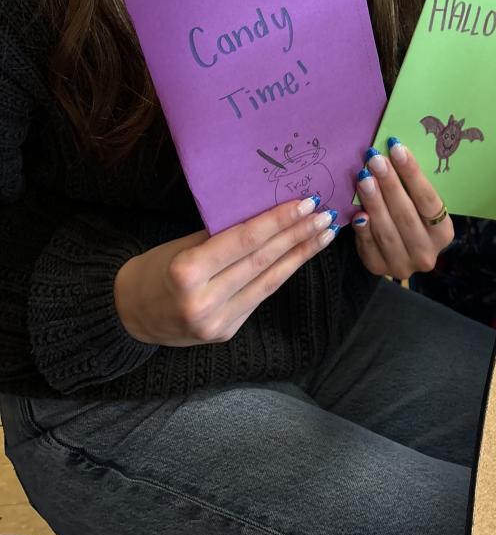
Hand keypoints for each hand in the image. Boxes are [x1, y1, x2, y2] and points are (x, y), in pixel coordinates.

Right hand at [113, 197, 338, 345]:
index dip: (277, 221)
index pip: (243, 241)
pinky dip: (283, 273)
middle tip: (325, 214)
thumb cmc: (155, 268)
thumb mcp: (181, 245)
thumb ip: (221, 234)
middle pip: (261, 261)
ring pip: (269, 281)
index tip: (306, 202)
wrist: (131, 315)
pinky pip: (260, 296)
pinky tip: (301, 255)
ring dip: (300, 255)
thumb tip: (267, 212)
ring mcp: (217, 322)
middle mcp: (204, 301)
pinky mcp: (227, 332)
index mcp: (186, 272)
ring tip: (325, 234)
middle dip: (298, 235)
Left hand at [351, 141, 452, 277]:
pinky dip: (363, 228)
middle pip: (406, 215)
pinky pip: (369, 246)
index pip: (428, 200)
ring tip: (364, 178)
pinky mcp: (379, 269)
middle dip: (389, 184)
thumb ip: (409, 187)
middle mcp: (427, 253)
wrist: (397, 250)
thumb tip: (392, 153)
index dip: (412, 173)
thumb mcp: (417, 204)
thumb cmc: (410, 216)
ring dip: (374, 202)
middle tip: (375, 160)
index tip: (397, 148)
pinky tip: (358, 212)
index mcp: (443, 233)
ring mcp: (403, 264)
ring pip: (387, 231)